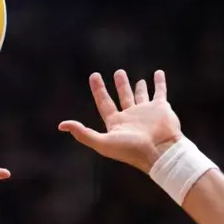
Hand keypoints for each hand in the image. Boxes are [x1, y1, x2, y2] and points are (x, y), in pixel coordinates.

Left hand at [59, 70, 182, 171]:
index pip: (104, 102)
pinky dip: (159, 83)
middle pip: (123, 97)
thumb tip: (61, 126)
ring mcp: (146, 112)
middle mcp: (131, 116)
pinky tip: (158, 73)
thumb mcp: (102, 142)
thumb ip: (83, 133)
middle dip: (120, 84)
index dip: (98, 90)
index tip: (94, 75)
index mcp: (116, 123)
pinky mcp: (161, 108)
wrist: (158, 152)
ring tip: (138, 79)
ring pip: (141, 95)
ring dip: (139, 87)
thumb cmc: (130, 149)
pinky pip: (160, 92)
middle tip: (118, 72)